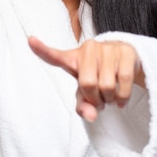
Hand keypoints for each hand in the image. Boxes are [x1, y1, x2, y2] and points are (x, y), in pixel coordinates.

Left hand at [28, 37, 143, 121]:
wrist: (125, 60)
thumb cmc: (99, 76)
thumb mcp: (86, 93)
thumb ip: (83, 105)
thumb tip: (90, 115)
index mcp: (73, 58)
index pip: (56, 56)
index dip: (42, 49)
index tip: (30, 40)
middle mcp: (89, 49)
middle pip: (87, 83)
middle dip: (95, 99)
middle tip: (99, 100)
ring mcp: (108, 48)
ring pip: (107, 85)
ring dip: (109, 99)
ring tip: (109, 97)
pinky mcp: (125, 51)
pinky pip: (124, 81)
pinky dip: (123, 96)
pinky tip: (120, 98)